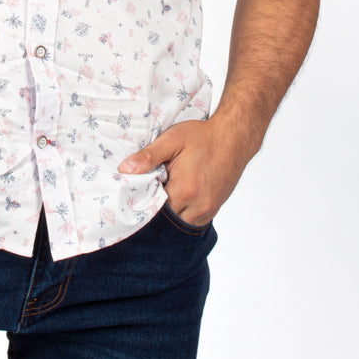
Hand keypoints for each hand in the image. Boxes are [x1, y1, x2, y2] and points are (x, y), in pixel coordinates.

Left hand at [117, 117, 253, 226]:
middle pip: (167, 219)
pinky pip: (193, 220)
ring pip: (180, 222)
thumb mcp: (172, 140)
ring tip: (163, 193)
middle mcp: (198, 206)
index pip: (154, 209)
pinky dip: (183, 212)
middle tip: (148, 192)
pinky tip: (178, 197)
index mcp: (184, 190)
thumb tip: (124, 169)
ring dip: (170, 212)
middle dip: (156, 209)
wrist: (233, 138)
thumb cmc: (203, 137)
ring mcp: (208, 210)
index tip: (135, 193)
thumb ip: (148, 156)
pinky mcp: (214, 209)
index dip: (143, 202)